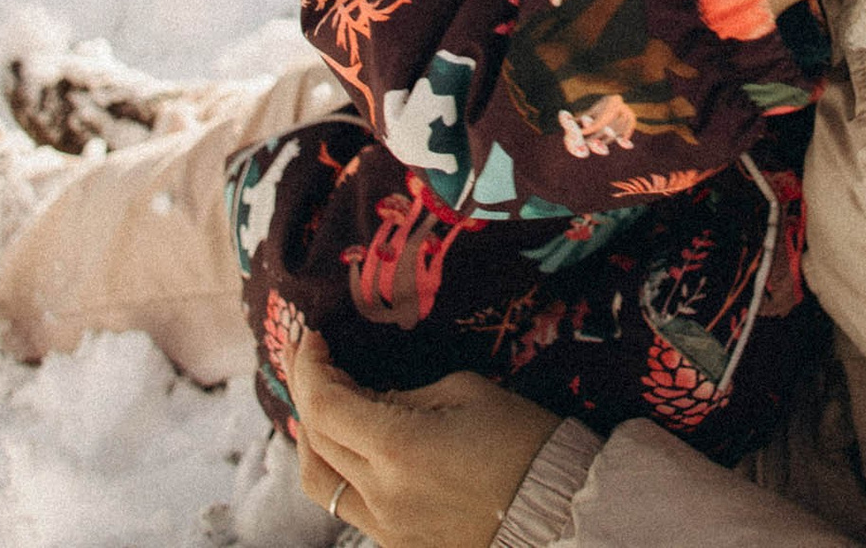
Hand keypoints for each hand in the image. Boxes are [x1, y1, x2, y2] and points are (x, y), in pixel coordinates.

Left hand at [291, 328, 560, 547]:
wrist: (559, 507)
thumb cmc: (522, 439)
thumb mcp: (463, 392)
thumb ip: (403, 395)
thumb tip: (364, 396)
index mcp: (399, 448)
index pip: (324, 405)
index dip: (309, 368)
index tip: (313, 339)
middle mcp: (382, 494)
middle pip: (316, 440)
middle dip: (306, 391)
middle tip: (312, 359)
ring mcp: (387, 527)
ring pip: (320, 482)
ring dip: (312, 439)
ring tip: (319, 405)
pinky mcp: (398, 545)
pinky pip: (349, 506)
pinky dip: (338, 471)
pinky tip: (348, 447)